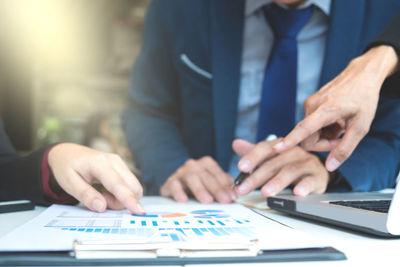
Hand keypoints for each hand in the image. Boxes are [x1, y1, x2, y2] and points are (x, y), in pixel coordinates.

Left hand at [48, 143, 143, 213]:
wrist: (67, 154)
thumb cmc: (66, 167)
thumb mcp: (69, 183)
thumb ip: (85, 195)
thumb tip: (102, 207)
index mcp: (100, 163)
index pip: (118, 184)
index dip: (129, 199)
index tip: (139, 211)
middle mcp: (115, 161)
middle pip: (132, 187)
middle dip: (122, 202)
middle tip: (101, 201)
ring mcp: (120, 163)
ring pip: (133, 188)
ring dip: (121, 199)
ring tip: (101, 195)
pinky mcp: (122, 167)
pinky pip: (129, 185)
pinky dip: (121, 194)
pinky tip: (106, 191)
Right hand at [160, 156, 236, 203]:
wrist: (175, 188)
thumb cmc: (197, 187)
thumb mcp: (211, 185)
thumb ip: (222, 187)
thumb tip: (234, 194)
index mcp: (206, 164)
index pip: (217, 173)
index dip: (226, 185)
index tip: (233, 196)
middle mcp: (194, 165)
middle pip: (206, 175)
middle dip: (217, 188)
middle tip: (224, 200)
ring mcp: (181, 172)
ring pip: (191, 177)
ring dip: (200, 189)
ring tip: (207, 201)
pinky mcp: (170, 182)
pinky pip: (174, 185)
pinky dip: (178, 192)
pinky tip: (183, 200)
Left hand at [233, 139, 328, 196]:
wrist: (317, 172)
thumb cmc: (291, 164)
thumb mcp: (272, 158)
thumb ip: (254, 153)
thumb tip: (236, 143)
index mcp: (281, 146)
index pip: (264, 149)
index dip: (252, 157)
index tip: (240, 167)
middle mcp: (294, 152)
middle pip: (273, 163)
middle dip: (256, 177)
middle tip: (244, 189)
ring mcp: (307, 163)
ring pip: (290, 171)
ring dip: (277, 182)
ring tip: (265, 192)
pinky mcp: (318, 177)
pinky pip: (311, 181)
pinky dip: (304, 186)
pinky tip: (297, 192)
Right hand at [273, 45, 398, 171]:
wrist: (362, 74)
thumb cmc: (364, 98)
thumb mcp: (361, 127)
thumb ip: (345, 148)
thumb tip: (330, 167)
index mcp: (326, 110)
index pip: (303, 129)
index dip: (290, 141)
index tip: (277, 149)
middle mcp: (312, 106)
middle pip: (307, 138)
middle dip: (323, 144)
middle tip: (341, 138)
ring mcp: (310, 103)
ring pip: (309, 132)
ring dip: (325, 134)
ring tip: (340, 125)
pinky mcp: (309, 103)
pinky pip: (311, 124)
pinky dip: (323, 127)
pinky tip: (336, 120)